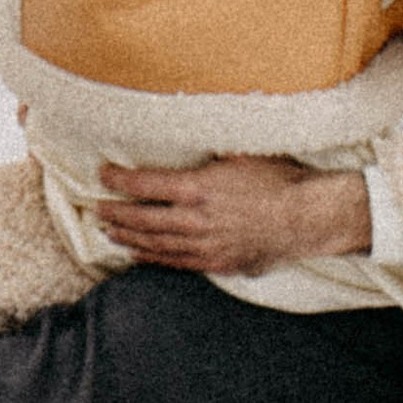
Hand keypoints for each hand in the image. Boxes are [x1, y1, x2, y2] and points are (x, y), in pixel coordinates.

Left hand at [94, 155, 371, 274]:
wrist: (306, 218)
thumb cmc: (278, 179)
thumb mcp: (241, 153)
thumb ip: (210, 153)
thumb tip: (191, 140)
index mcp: (198, 187)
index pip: (145, 184)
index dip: (119, 180)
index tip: (103, 174)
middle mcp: (194, 219)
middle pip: (142, 218)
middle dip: (115, 212)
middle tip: (97, 207)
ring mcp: (203, 245)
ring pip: (154, 243)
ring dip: (128, 236)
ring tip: (109, 230)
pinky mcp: (215, 263)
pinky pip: (174, 262)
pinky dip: (151, 257)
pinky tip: (138, 253)